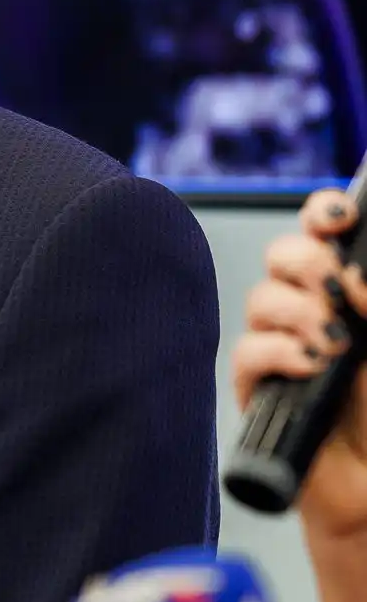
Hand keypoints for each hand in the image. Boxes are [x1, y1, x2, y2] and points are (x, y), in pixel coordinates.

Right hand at [233, 189, 366, 541]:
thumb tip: (353, 278)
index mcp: (345, 289)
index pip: (320, 231)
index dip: (322, 213)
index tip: (341, 217)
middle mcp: (308, 309)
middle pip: (282, 254)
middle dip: (308, 261)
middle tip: (339, 290)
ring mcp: (279, 346)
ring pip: (261, 298)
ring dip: (299, 312)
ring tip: (336, 345)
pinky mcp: (256, 388)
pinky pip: (247, 352)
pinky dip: (278, 352)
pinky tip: (311, 366)